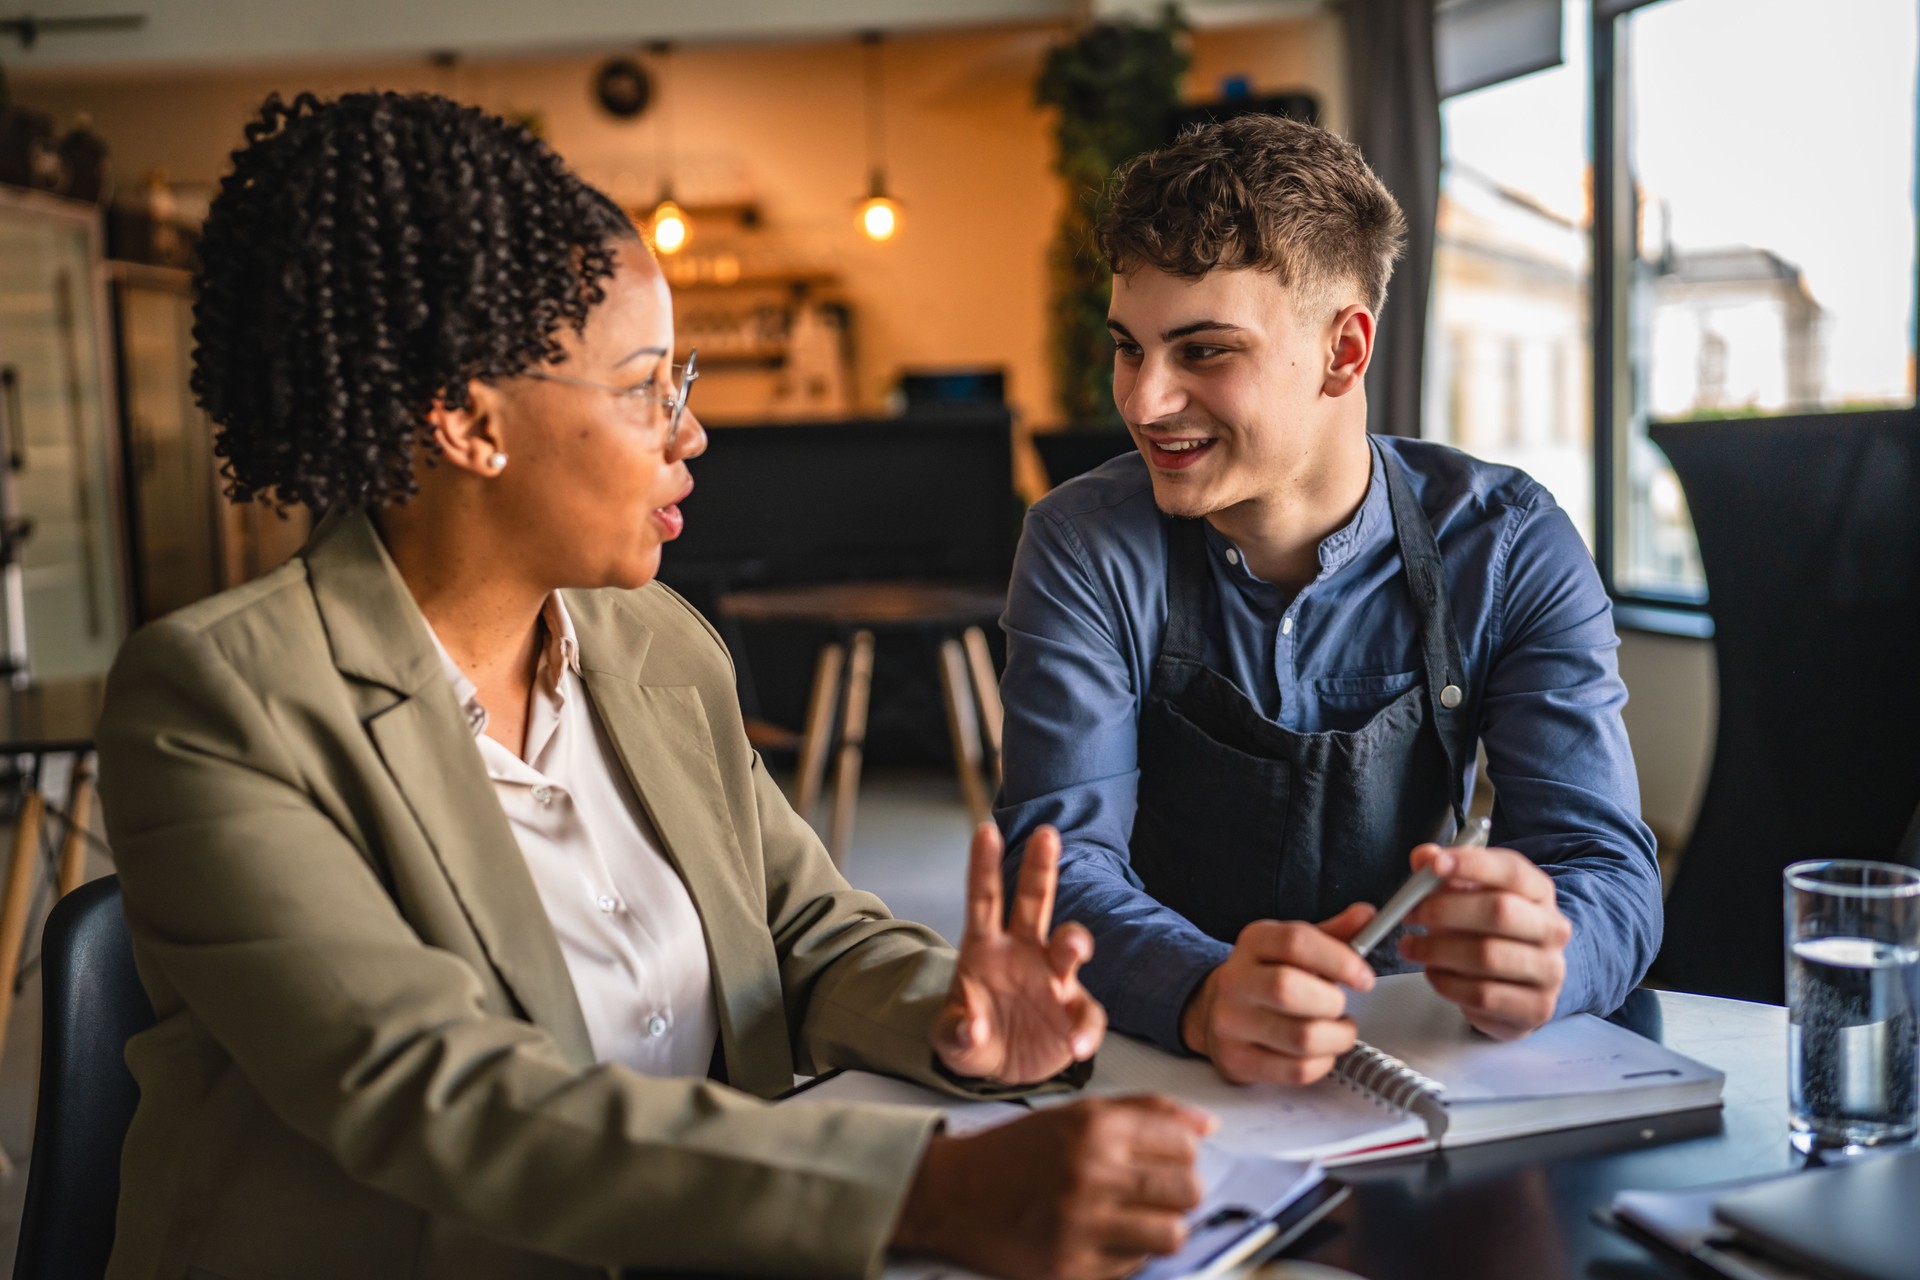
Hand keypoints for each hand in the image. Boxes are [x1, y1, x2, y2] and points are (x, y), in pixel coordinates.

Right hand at [891, 1096, 1213, 1279]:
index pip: (1184, 1143)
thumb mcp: (1077, 1113)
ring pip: (1172, 1234)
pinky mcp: (1072, 1268)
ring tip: (1137, 1218)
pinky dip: (1128, 1254)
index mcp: (1095, 1128)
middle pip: (1188, 1190)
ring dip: (1161, 1227)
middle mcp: (1091, 1173)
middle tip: (1156, 1192)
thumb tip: (1205, 1124)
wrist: (953, 1194)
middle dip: (1180, 1192)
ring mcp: (1083, 1225)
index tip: (1168, 1159)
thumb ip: (1145, 1112)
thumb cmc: (1016, 1152)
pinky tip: (1104, 1237)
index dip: (1183, 1153)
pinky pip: (1135, 1266)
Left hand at [933, 824, 1106, 1083]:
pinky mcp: (1073, 1011)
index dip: (985, 866)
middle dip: (1040, 867)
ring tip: (1074, 948)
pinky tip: (1076, 1045)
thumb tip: (972, 1027)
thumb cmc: (972, 1038)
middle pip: (1035, 901)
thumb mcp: (952, 1039)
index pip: (984, 898)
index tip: (986, 832)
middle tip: (1047, 836)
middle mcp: (1023, 951)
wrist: (1000, 1068)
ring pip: (1069, 944)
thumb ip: (958, 1033)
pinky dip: (1085, 1029)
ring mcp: (1052, 978)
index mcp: (985, 947)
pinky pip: (1086, 1015)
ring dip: (1074, 940)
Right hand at [1179, 903, 1377, 1085]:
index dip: (1340, 960)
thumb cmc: (1266, 975)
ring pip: (1299, 1037)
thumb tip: (1367, 916)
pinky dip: (1323, 1063)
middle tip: (1340, 1006)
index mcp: (1254, 942)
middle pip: (1288, 990)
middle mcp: (1236, 980)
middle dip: (1332, 1003)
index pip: (1295, 942)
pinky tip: (1321, 1051)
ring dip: (1335, 1037)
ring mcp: (1232, 1023)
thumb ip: (1334, 934)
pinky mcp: (1238, 1060)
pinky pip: (1296, 1070)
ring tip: (1338, 1029)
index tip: (1363, 977)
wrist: (1216, 1009)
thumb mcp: (1294, 947)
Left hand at [1399, 840, 1571, 1038]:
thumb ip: (1444, 876)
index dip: (1471, 864)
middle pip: (1499, 911)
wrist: (1519, 985)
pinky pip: (1483, 995)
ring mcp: (1549, 970)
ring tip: (1411, 947)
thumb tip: (1423, 857)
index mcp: (1538, 892)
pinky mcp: (1535, 1008)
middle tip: (1409, 914)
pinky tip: (1434, 974)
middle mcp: (1552, 929)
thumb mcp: (1468, 897)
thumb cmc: (1488, 932)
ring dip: (1438, 950)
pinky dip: (1448, 983)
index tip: (1433, 865)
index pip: (1511, 870)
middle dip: (1445, 910)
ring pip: (1487, 956)